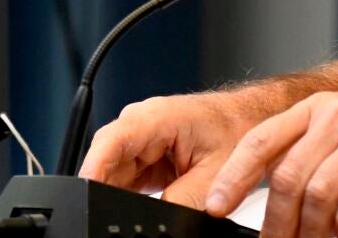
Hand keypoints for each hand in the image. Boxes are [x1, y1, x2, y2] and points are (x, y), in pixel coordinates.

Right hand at [81, 90, 272, 207]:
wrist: (251, 121)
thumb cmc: (240, 131)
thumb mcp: (214, 176)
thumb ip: (180, 201)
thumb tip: (157, 220)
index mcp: (156, 117)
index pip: (110, 142)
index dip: (92, 170)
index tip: (85, 195)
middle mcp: (141, 124)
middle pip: (105, 162)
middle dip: (107, 189)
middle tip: (123, 211)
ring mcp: (141, 139)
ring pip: (112, 173)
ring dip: (122, 192)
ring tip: (159, 191)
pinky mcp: (144, 154)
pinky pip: (124, 177)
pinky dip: (131, 193)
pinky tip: (154, 196)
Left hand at [202, 85, 337, 237]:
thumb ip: (317, 156)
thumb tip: (281, 206)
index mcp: (318, 107)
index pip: (261, 140)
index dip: (232, 175)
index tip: (214, 207)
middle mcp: (336, 114)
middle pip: (286, 177)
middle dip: (277, 224)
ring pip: (318, 192)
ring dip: (314, 230)